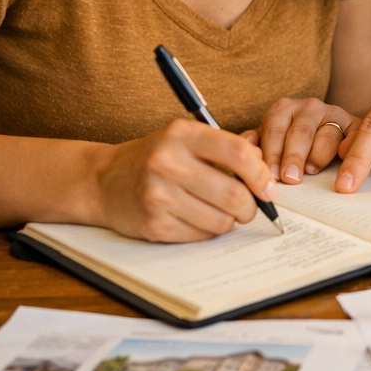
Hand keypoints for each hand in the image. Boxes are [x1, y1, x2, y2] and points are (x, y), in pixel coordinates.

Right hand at [90, 119, 278, 241]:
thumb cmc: (153, 157)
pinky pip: (200, 236)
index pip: (238, 153)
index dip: (261, 174)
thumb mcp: (185, 138)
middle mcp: (168, 163)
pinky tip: (194, 217)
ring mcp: (159, 196)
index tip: (269, 187)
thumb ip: (225, 146)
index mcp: (182, 135)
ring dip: (228, 220)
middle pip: (234, 194)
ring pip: (221, 221)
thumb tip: (265, 164)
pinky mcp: (154, 224)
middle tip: (248, 206)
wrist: (101, 181)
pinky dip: (206, 230)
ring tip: (218, 210)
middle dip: (250, 206)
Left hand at [257, 96, 357, 183]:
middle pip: (300, 132)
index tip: (272, 174)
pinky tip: (344, 156)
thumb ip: (256, 144)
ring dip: (318, 155)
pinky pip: (355, 135)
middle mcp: (309, 107)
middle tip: (290, 178)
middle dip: (294, 156)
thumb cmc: (290, 146)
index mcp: (283, 109)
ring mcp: (333, 114)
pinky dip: (351, 147)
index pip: (274, 129)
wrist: (323, 140)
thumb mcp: (270, 143)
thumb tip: (245, 144)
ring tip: (311, 171)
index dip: (272, 153)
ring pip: (327, 135)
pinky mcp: (355, 125)